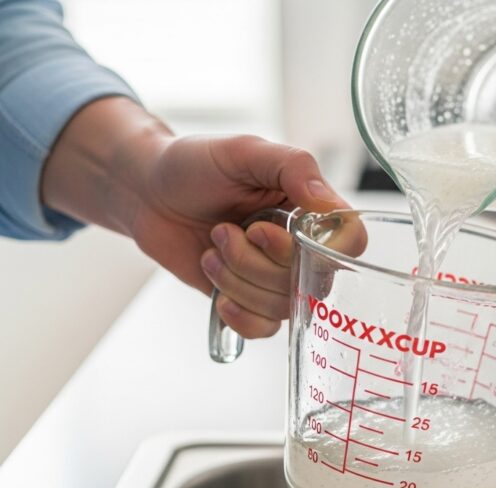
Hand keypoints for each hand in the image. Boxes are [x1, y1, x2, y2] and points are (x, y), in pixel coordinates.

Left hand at [42, 97, 361, 338]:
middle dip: (254, 261)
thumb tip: (327, 203)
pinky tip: (219, 295)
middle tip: (222, 230)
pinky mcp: (249, 299)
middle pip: (310, 281)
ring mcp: (275, 276)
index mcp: (310, 208)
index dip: (319, 250)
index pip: (350, 242)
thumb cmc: (194, 163)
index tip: (268, 230)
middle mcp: (300, 245)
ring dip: (236, 279)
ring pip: (282, 305)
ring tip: (212, 249)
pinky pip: (265, 328)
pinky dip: (240, 315)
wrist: (144, 191)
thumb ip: (293, 167)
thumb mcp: (244, 151)